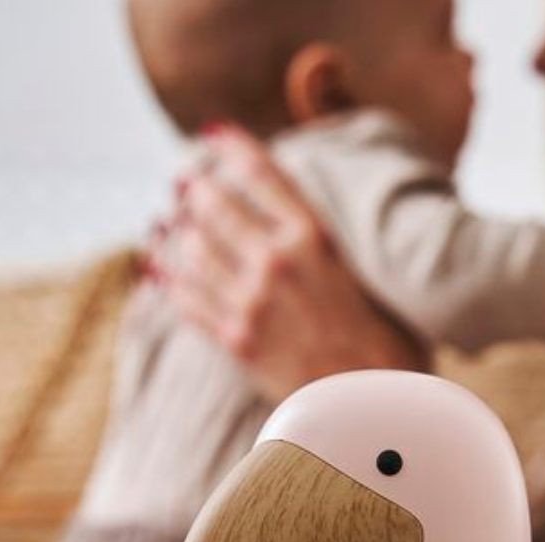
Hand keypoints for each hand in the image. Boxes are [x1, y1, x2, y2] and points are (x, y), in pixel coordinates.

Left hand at [149, 125, 424, 401]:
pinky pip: (188, 299)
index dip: (234, 148)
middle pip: (215, 205)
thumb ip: (328, 251)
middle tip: (186, 183)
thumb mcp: (366, 278)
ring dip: (175, 232)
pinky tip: (158, 268)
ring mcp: (251, 301)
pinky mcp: (236, 340)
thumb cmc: (386, 346)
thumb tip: (303, 232)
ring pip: (192, 249)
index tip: (215, 133)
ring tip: (165, 223)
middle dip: (196, 190)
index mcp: (316, 239)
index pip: (264, 174)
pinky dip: (169, 279)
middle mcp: (277, 261)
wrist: (371, 406)